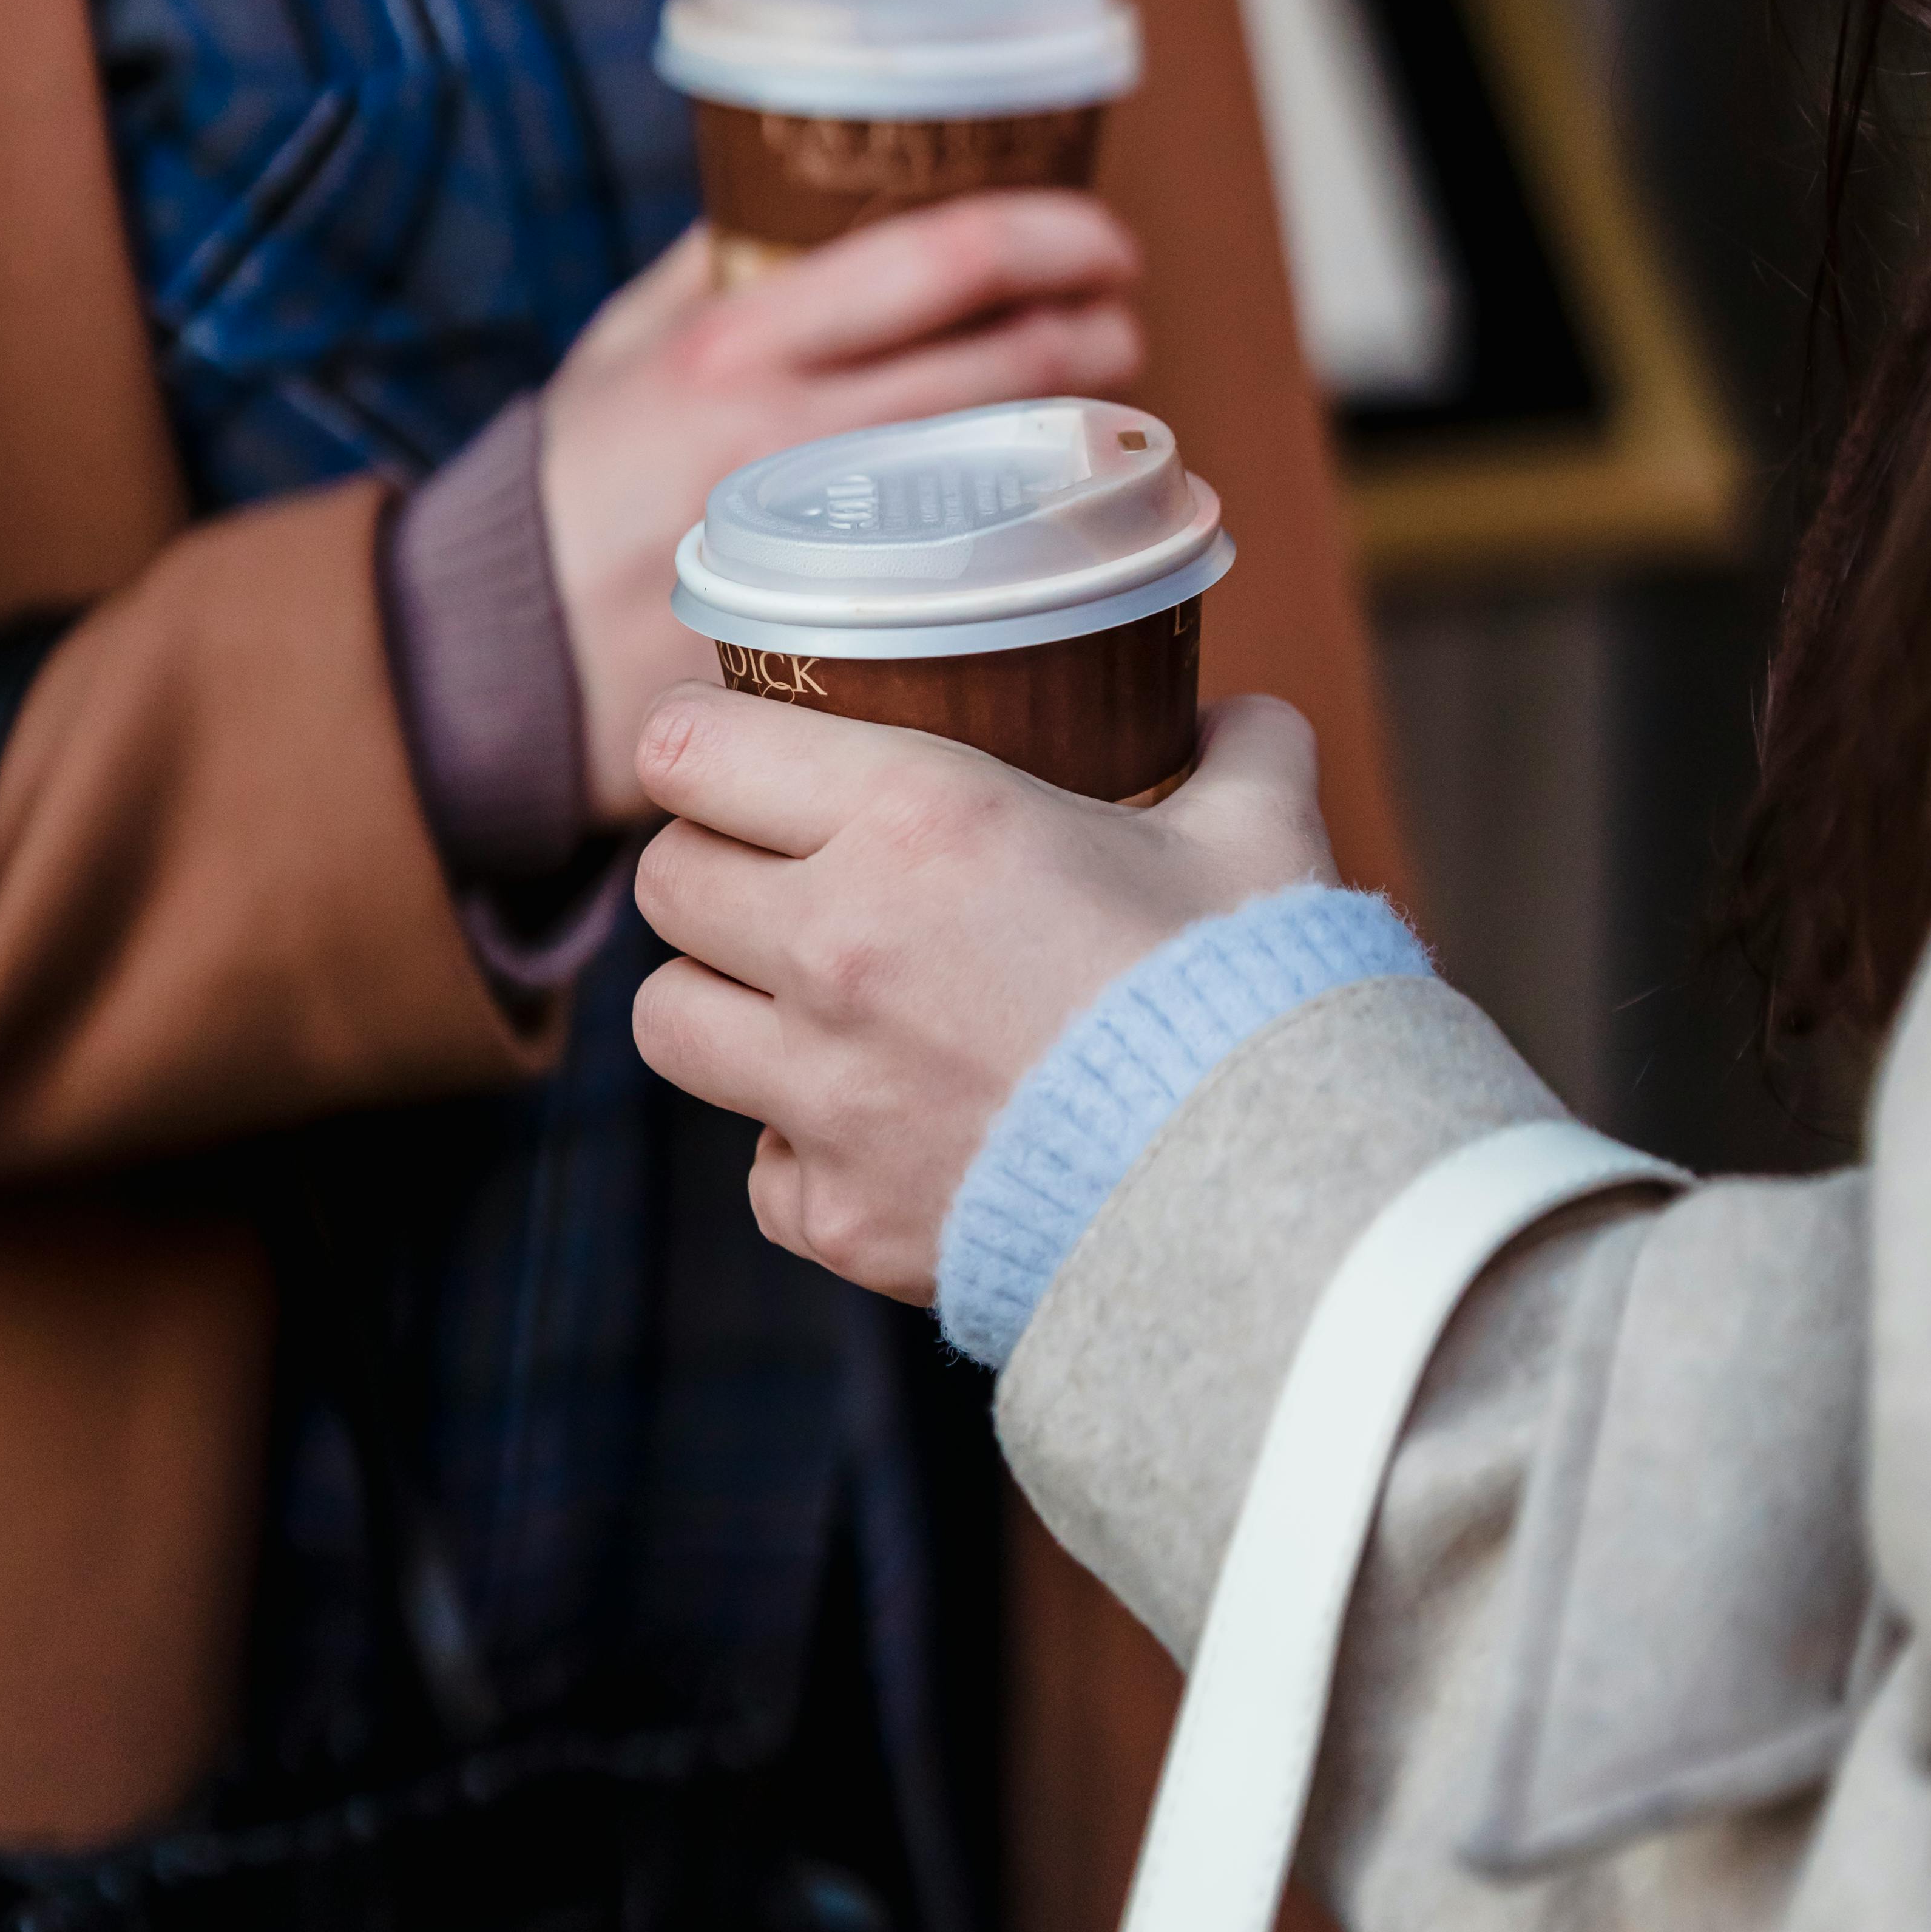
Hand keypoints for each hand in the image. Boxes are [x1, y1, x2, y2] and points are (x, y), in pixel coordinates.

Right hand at [541, 195, 1143, 820]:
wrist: (491, 652)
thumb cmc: (571, 485)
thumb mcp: (621, 347)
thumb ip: (713, 271)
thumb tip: (803, 196)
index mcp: (736, 342)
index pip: (941, 259)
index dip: (1053, 237)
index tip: (1103, 241)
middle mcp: (786, 436)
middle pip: (1002, 365)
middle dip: (1095, 335)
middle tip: (1121, 325)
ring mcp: (822, 544)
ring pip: (1006, 466)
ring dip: (1082, 431)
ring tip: (1103, 408)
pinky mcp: (834, 633)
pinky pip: (973, 573)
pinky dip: (1031, 533)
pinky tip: (1052, 518)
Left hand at [628, 690, 1331, 1302]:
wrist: (1265, 1207)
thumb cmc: (1250, 999)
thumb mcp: (1260, 836)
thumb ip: (1241, 748)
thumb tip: (1236, 716)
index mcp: (915, 819)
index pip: (688, 748)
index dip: (697, 742)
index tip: (728, 751)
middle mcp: (836, 947)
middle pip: (664, 879)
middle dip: (713, 863)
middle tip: (781, 870)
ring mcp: (823, 1094)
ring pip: (668, 1020)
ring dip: (723, 1000)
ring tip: (798, 996)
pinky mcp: (838, 1215)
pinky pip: (754, 1165)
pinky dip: (799, 1148)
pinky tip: (877, 1128)